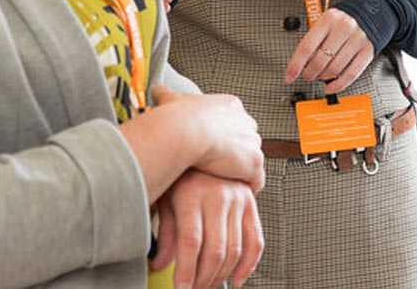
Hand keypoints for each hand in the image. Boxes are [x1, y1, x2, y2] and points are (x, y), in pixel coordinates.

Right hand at [150, 85, 264, 191]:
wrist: (185, 133)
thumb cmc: (177, 118)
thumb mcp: (172, 102)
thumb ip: (168, 96)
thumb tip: (157, 91)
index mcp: (231, 106)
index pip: (234, 122)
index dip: (224, 136)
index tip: (214, 147)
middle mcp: (246, 122)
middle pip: (246, 140)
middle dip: (236, 153)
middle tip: (219, 167)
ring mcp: (252, 143)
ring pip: (251, 160)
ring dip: (240, 171)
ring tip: (224, 182)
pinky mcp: (254, 163)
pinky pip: (256, 179)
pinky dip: (247, 187)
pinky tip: (233, 193)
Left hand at [155, 170, 262, 288]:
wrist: (204, 142)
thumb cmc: (182, 172)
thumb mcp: (167, 199)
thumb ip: (166, 233)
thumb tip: (160, 264)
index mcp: (193, 195)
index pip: (191, 242)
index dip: (186, 271)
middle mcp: (219, 197)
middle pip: (214, 250)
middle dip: (203, 279)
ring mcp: (238, 200)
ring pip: (235, 249)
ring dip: (222, 276)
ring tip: (209, 286)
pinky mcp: (251, 204)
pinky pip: (256, 240)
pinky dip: (249, 265)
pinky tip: (237, 278)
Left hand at [283, 9, 373, 94]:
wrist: (370, 12)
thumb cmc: (342, 20)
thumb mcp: (325, 22)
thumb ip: (313, 40)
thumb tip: (300, 64)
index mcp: (328, 19)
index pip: (307, 47)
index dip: (295, 65)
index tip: (289, 76)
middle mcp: (343, 28)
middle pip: (320, 60)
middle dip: (309, 73)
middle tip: (306, 75)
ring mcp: (357, 40)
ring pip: (334, 69)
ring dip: (322, 78)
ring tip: (319, 77)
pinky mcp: (368, 51)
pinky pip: (351, 74)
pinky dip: (338, 85)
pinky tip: (330, 87)